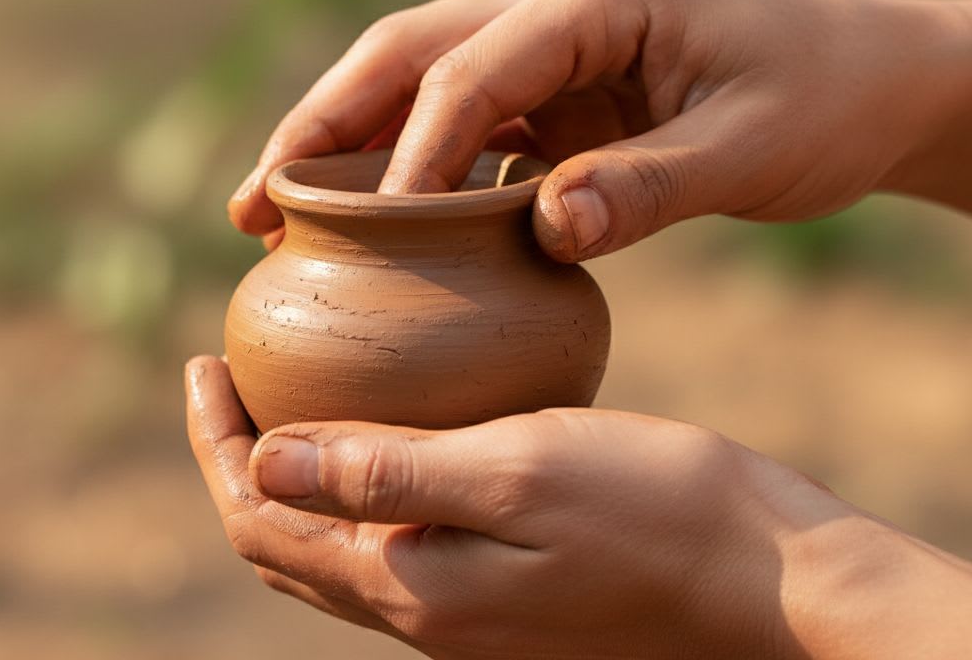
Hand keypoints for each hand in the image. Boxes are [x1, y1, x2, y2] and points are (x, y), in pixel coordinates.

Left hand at [186, 356, 971, 658]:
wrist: (766, 578)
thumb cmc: (653, 507)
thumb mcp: (513, 471)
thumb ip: (381, 472)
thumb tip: (261, 462)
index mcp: (407, 583)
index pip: (260, 516)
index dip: (216, 442)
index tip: (205, 360)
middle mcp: (420, 612)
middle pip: (281, 538)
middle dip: (240, 459)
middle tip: (231, 377)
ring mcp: (459, 610)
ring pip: (331, 545)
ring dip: (293, 475)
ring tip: (289, 396)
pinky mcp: (499, 592)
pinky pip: (390, 539)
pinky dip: (356, 485)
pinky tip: (387, 427)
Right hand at [228, 0, 971, 257]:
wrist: (870, 80)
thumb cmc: (822, 101)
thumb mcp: (750, 150)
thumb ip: (648, 190)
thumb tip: (544, 233)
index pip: (469, 71)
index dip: (404, 154)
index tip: (356, 235)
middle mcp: (555, 2)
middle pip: (405, 53)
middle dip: (323, 125)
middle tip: (253, 202)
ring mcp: (548, 39)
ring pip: (416, 80)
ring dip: (344, 142)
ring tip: (273, 213)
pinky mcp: (554, 83)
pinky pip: (459, 119)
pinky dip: (406, 166)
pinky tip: (372, 223)